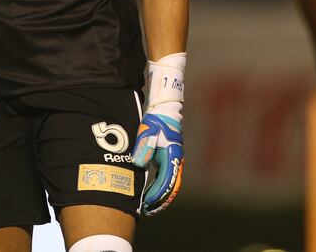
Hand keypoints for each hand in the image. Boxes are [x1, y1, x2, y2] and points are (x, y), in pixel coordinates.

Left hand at [133, 52, 185, 215]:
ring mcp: (173, 156)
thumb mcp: (148, 131)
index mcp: (172, 155)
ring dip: (161, 194)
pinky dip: (160, 184)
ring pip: (170, 181)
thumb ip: (144, 147)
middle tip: (148, 210)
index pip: (166, 183)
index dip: (156, 196)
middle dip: (160, 200)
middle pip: (171, 186)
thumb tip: (140, 165)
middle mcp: (175, 159)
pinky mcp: (169, 152)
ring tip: (150, 204)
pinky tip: (150, 188)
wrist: (165, 103)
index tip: (146, 206)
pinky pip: (166, 174)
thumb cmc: (157, 117)